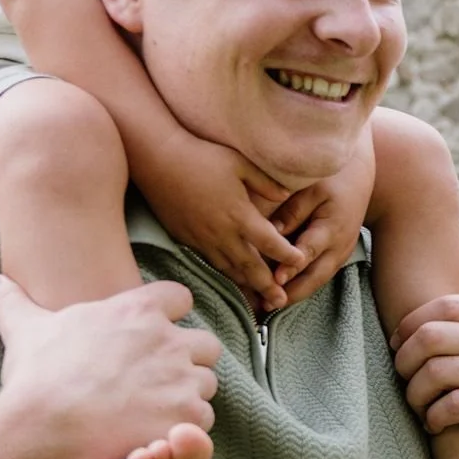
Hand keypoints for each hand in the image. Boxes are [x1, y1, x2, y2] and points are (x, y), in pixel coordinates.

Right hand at [0, 274, 220, 458]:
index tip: (153, 334)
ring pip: (206, 384)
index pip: (180, 298)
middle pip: (204, 344)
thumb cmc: (38, 379)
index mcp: (138, 312)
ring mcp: (182, 379)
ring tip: (156, 411)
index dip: (170, 316)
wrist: (48, 431)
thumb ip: (13, 303)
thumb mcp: (25, 332)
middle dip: (189, 360)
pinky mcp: (186, 416)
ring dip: (189, 396)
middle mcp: (168, 340)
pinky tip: (158, 434)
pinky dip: (186, 429)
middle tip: (160, 380)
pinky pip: (202, 420)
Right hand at [137, 133, 305, 309]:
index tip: (300, 262)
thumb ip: (265, 182)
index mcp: (239, 214)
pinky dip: (224, 274)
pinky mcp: (186, 239)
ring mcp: (202, 238)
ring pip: (229, 269)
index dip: (287, 255)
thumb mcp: (239, 163)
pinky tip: (231, 279)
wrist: (157, 161)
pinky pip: (210, 262)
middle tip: (281, 302)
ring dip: (245, 286)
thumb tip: (286, 196)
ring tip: (259, 300)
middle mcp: (222, 232)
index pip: (270, 242)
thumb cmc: (201, 156)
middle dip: (267, 286)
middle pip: (250, 266)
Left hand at [272, 133, 376, 306]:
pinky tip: (280, 295)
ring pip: (316, 282)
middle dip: (291, 293)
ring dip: (294, 295)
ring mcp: (340, 254)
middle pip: (314, 277)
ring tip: (268, 306)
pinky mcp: (337, 256)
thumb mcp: (312, 188)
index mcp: (332, 227)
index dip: (292, 266)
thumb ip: (293, 210)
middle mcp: (339, 246)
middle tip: (267, 305)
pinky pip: (318, 276)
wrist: (361, 177)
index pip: (309, 251)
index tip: (275, 279)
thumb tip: (272, 232)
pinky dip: (300, 287)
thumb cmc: (333, 177)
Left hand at [394, 295, 458, 433]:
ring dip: (415, 393)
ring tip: (418, 408)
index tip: (398, 347)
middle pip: (431, 338)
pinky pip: (455, 404)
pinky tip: (436, 425)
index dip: (410, 326)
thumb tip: (443, 322)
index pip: (444, 307)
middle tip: (402, 380)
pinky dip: (436, 416)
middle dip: (404, 361)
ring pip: (436, 372)